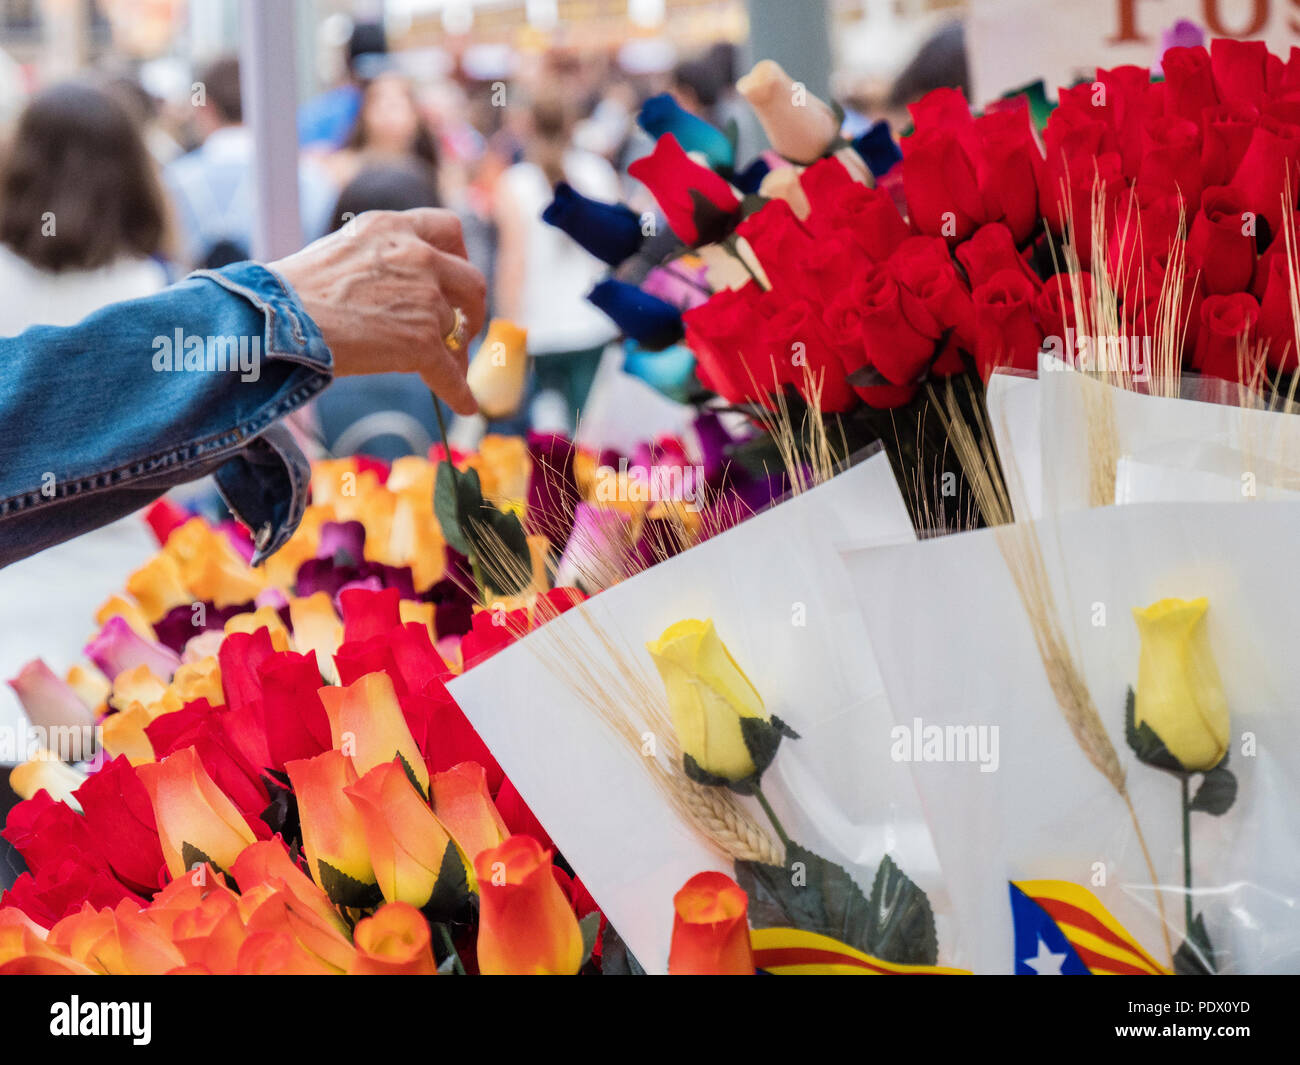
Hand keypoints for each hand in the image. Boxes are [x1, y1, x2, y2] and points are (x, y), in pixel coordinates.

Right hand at [271, 208, 486, 414]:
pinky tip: (464, 404)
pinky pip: (450, 373)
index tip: (455, 277)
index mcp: (393, 228)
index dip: (459, 258)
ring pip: (456, 330)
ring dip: (454, 350)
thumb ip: (381, 261)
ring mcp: (424, 299)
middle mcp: (416, 256)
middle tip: (461, 327)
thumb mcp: (343, 251)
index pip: (448, 230)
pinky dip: (459, 392)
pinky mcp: (422, 342)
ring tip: (444, 366)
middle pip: (471, 281)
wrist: (277, 321)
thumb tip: (402, 294)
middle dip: (470, 307)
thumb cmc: (292, 293)